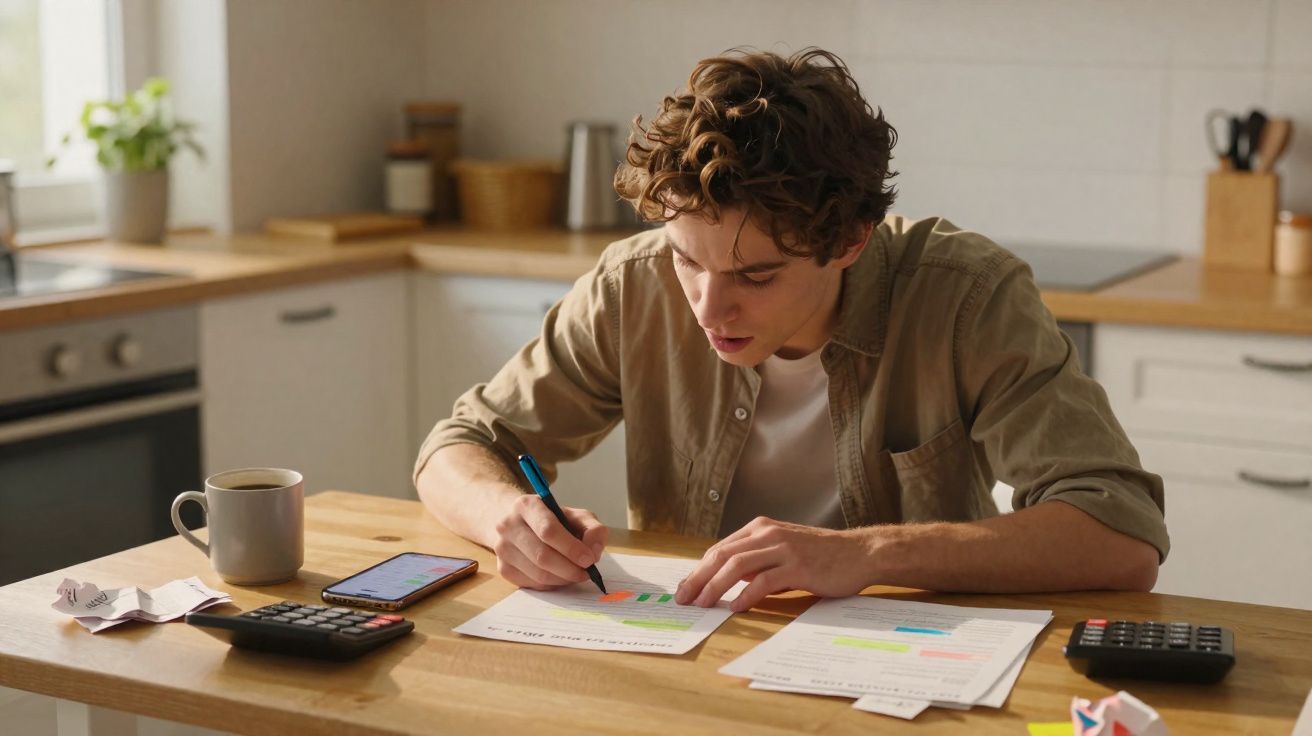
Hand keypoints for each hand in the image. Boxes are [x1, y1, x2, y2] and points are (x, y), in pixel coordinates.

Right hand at [490, 494, 607, 589]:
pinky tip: (561, 576)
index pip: (548, 530)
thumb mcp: (576, 516)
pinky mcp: (503, 568)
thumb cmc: (554, 520)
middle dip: (569, 568)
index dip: (571, 548)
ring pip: (537, 573)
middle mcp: (508, 525)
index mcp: (526, 505)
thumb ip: (592, 529)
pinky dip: (552, 584)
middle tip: (587, 572)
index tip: (589, 559)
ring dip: (563, 579)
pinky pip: (532, 584)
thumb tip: (594, 550)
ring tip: (576, 574)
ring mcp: (502, 548)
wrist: (522, 525)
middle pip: (542, 556)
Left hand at [675, 517, 873, 611]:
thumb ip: (757, 560)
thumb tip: (728, 578)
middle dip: (698, 578)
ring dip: (716, 586)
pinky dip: (746, 595)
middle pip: (722, 555)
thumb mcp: (783, 550)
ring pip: (737, 566)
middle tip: (684, 599)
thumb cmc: (821, 555)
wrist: (859, 553)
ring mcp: (783, 548)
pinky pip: (764, 581)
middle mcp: (768, 533)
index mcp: (761, 528)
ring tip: (704, 604)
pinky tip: (736, 607)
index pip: (720, 548)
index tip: (685, 588)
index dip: (699, 569)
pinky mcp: (798, 566)